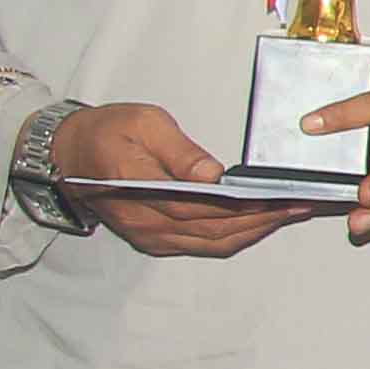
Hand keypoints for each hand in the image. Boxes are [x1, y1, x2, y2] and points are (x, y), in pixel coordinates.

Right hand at [43, 102, 302, 257]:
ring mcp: (148, 235)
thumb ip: (181, 151)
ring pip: (211, 243)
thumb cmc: (107, 131)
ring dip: (253, 232)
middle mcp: (145, 220)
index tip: (285, 199)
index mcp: (140, 187)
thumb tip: (214, 175)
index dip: (248, 207)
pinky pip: (200, 245)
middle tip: (302, 206)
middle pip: (215, 230)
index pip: (204, 207)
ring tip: (290, 214)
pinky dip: (233, 237)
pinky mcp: (152, 239)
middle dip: (263, 220)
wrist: (68, 153)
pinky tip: (258, 223)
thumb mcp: (144, 123)